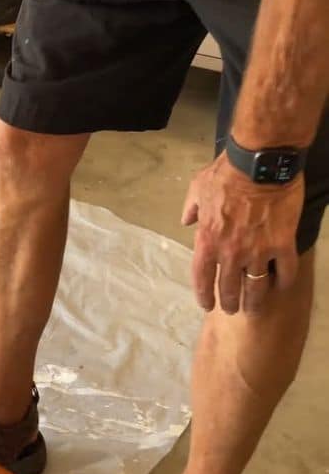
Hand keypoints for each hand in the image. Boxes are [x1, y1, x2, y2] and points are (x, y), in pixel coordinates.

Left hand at [182, 151, 303, 313]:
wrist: (259, 164)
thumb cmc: (225, 174)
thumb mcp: (197, 189)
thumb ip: (191, 209)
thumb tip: (187, 221)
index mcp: (207, 240)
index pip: (201, 277)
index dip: (203, 295)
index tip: (206, 305)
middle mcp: (230, 251)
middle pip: (228, 287)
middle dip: (228, 302)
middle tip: (231, 309)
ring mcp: (257, 250)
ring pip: (255, 286)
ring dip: (253, 301)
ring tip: (253, 308)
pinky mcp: (282, 244)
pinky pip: (285, 271)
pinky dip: (284, 282)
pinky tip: (282, 286)